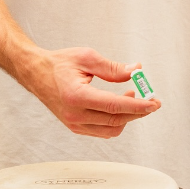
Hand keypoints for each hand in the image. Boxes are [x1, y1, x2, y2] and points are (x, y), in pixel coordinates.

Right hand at [28, 47, 160, 138]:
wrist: (36, 72)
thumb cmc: (59, 64)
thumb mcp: (87, 57)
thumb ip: (113, 68)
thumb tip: (136, 71)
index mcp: (77, 96)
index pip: (114, 106)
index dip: (138, 106)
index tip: (153, 103)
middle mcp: (74, 115)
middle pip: (116, 120)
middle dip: (138, 112)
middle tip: (151, 100)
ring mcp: (74, 124)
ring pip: (111, 130)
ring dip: (128, 117)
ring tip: (134, 97)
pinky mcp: (75, 127)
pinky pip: (102, 131)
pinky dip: (116, 121)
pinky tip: (121, 105)